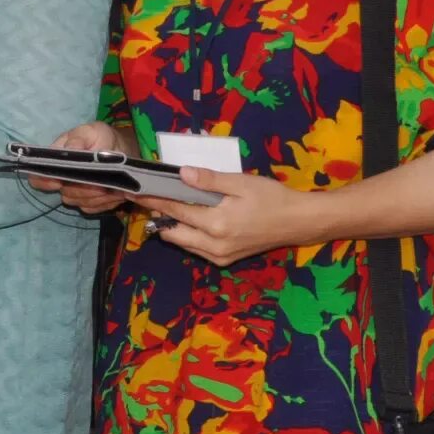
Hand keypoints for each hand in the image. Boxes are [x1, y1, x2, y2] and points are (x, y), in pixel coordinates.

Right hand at [28, 121, 136, 215]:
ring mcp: (76, 193)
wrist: (118, 148)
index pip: (38, 177)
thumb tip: (69, 149)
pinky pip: (92, 208)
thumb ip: (78, 140)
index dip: (45, 182)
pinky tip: (115, 191)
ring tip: (111, 185)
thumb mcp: (89, 132)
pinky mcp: (90, 203)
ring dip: (97, 196)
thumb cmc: (99, 137)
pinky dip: (104, 202)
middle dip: (83, 189)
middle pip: (64, 194)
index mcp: (55, 161)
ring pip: (79, 203)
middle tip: (101, 183)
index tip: (60, 182)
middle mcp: (62, 180)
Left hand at [136, 168, 320, 266]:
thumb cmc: (271, 198)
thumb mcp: (240, 183)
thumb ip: (210, 180)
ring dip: (171, 226)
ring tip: (165, 206)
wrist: (298, 222)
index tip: (135, 191)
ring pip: (182, 243)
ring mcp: (219, 256)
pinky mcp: (225, 259)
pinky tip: (187, 220)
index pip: (174, 210)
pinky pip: (196, 249)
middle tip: (150, 197)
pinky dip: (186, 235)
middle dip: (158, 215)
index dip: (152, 200)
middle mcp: (214, 246)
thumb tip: (181, 174)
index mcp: (217, 224)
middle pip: (172, 233)